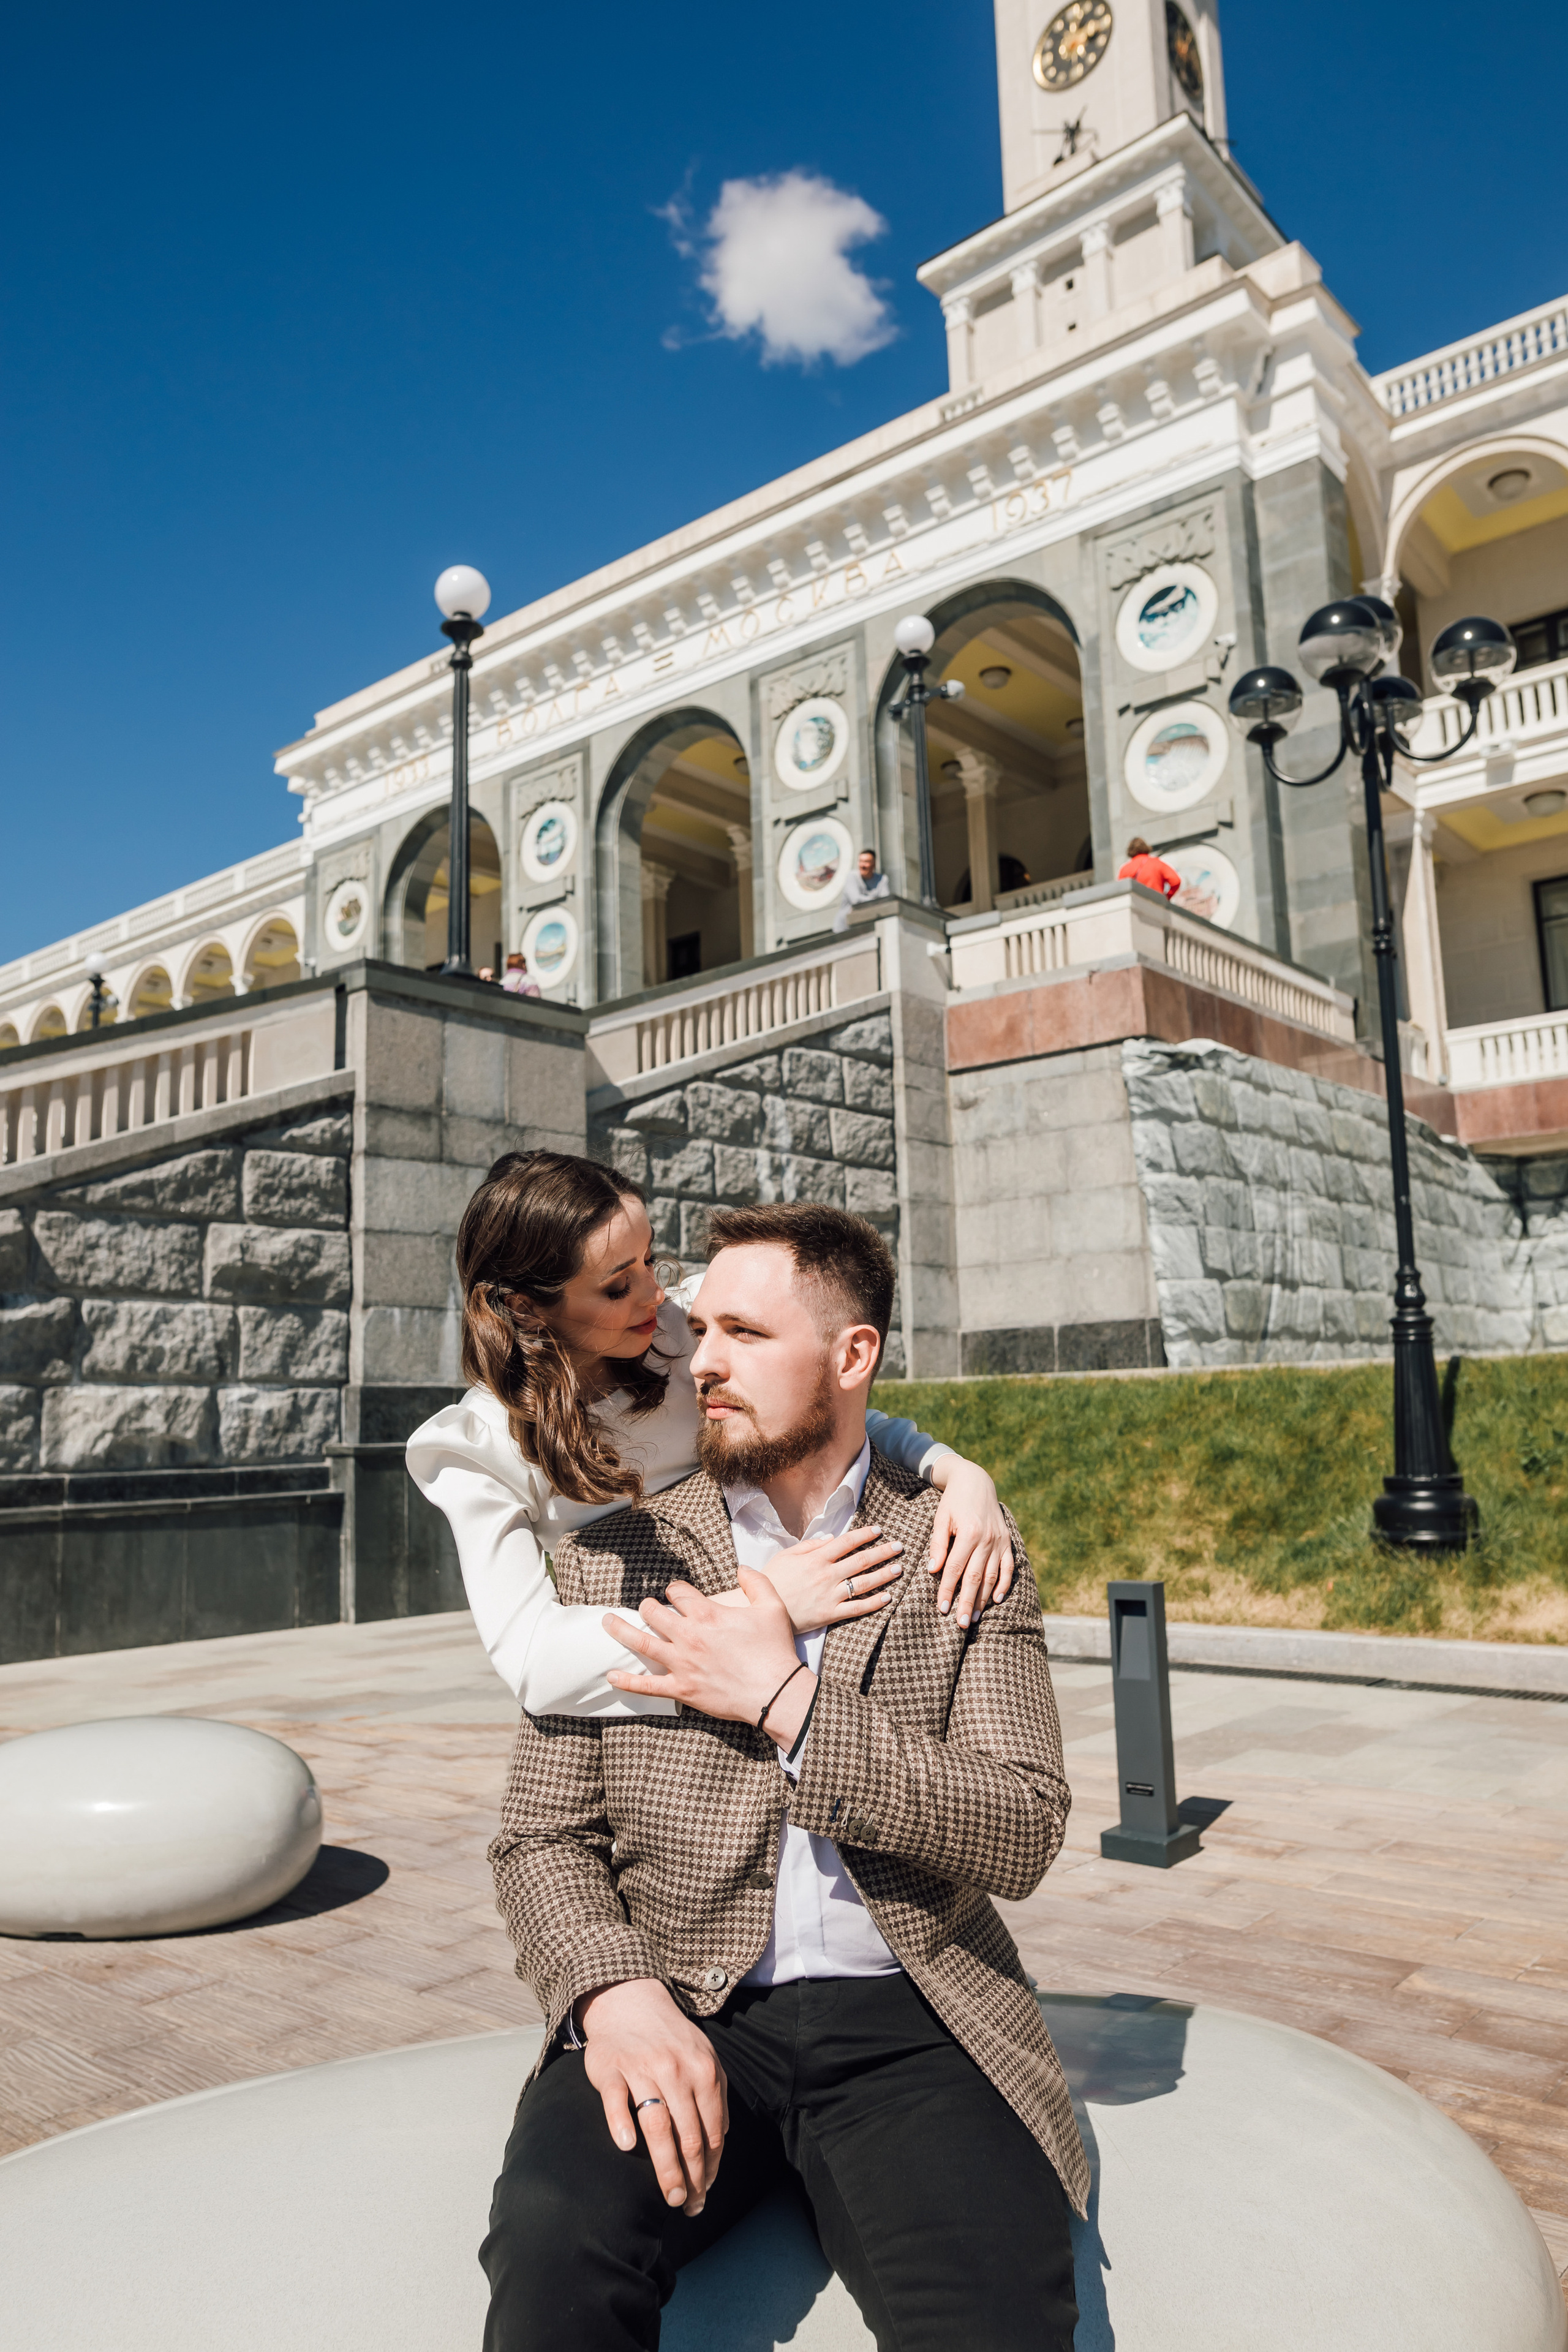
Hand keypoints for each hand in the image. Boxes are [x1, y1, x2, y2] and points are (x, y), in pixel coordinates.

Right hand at [577, 1978, 728, 2215]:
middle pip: (688, 2135)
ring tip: (670, 2195)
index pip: (711, 2131)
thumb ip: (713, 2098)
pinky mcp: (610, 2068)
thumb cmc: (671, 2040)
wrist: (631, 2000)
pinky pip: (616, 2099)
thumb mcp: (703, 2059)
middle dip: (692, 2177)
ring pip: (657, 2125)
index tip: (705, 2193)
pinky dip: (621, 2123)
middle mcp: (676, 2070)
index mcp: (704, 2071)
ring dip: (666, 2166)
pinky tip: (627, 2147)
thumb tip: (718, 2145)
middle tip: (687, 2205)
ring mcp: (641, 2068)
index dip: (710, 2168)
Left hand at [605, 1569, 814, 1744]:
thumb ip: (757, 1582)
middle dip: (647, 1606)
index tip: (676, 1593)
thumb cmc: (775, 1650)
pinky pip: (647, 1686)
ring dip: (621, 1630)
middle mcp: (689, 1636)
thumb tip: (742, 1568)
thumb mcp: (772, 1607)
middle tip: (646, 1607)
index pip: (678, 1592)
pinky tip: (611, 1676)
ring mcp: (681, 1664)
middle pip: (654, 1613)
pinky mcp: (681, 1689)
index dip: (675, 1589)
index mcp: (708, 1614)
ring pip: (641, 1642)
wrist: (775, 1692)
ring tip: (607, 1622)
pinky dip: (627, 1681)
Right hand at [758, 1523, 903, 1633]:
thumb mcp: (786, 1555)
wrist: (760, 1609)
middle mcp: (827, 1575)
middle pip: (861, 1560)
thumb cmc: (772, 1580)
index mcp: (816, 1558)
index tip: (879, 1530)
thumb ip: (809, 1545)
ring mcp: (830, 1595)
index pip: (847, 1542)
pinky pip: (856, 1608)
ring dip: (884, 1575)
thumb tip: (831, 1539)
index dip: (865, 1535)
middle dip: (883, 1552)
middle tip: (899, 1547)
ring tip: (898, 1569)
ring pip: (864, 1583)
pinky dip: (873, 1603)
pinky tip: (887, 1598)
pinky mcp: (830, 1614)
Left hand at [927, 1458, 1014, 1627]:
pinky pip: (1008, 1567)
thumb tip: (933, 1570)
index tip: (942, 1609)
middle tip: (960, 1624)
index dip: (948, 1590)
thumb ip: (938, 1544)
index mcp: (969, 1533)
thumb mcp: (940, 1518)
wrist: (976, 1481)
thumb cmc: (953, 1501)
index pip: (955, 1569)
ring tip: (973, 1616)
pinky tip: (996, 1599)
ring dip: (983, 1598)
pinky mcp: (1007, 1541)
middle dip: (966, 1602)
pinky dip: (1004, 1584)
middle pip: (975, 1577)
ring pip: (992, 1576)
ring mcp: (1000, 1541)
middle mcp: (987, 1539)